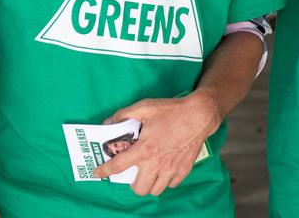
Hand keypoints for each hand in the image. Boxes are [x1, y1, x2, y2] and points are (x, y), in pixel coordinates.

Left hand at [92, 92, 220, 195]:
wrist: (200, 114)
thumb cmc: (172, 110)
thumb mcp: (145, 107)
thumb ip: (123, 115)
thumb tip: (108, 122)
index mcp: (144, 150)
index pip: (118, 166)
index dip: (104, 171)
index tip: (98, 173)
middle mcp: (156, 164)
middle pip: (139, 189)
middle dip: (133, 183)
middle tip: (136, 170)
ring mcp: (172, 169)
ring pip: (155, 190)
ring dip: (150, 183)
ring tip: (150, 172)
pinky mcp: (184, 169)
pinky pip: (172, 184)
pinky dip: (167, 180)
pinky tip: (166, 169)